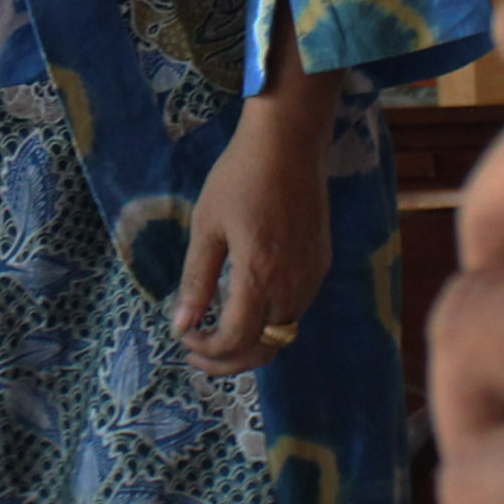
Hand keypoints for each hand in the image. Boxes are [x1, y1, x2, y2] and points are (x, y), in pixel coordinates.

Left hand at [178, 92, 332, 375]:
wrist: (290, 142)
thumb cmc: (240, 176)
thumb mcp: (207, 227)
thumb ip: (196, 280)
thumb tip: (182, 324)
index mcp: (259, 276)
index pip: (236, 339)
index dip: (208, 349)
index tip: (185, 338)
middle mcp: (292, 284)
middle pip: (265, 348)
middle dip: (229, 360)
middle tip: (198, 354)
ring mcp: (311, 276)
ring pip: (283, 333)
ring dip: (251, 342)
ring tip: (218, 334)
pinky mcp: (320, 264)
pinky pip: (296, 309)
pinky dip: (270, 321)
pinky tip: (246, 305)